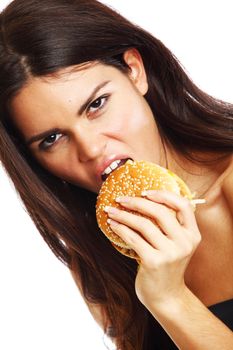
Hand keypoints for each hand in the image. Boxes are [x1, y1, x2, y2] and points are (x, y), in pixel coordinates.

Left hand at [105, 190, 201, 309]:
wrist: (166, 296)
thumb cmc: (167, 265)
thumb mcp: (176, 244)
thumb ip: (170, 225)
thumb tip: (145, 198)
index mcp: (192, 234)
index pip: (183, 205)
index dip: (164, 195)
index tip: (145, 192)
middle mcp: (185, 242)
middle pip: (160, 212)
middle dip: (136, 202)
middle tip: (120, 199)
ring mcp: (170, 253)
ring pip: (143, 224)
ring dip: (123, 215)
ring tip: (110, 211)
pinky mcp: (154, 262)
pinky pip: (133, 238)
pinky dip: (120, 229)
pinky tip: (112, 225)